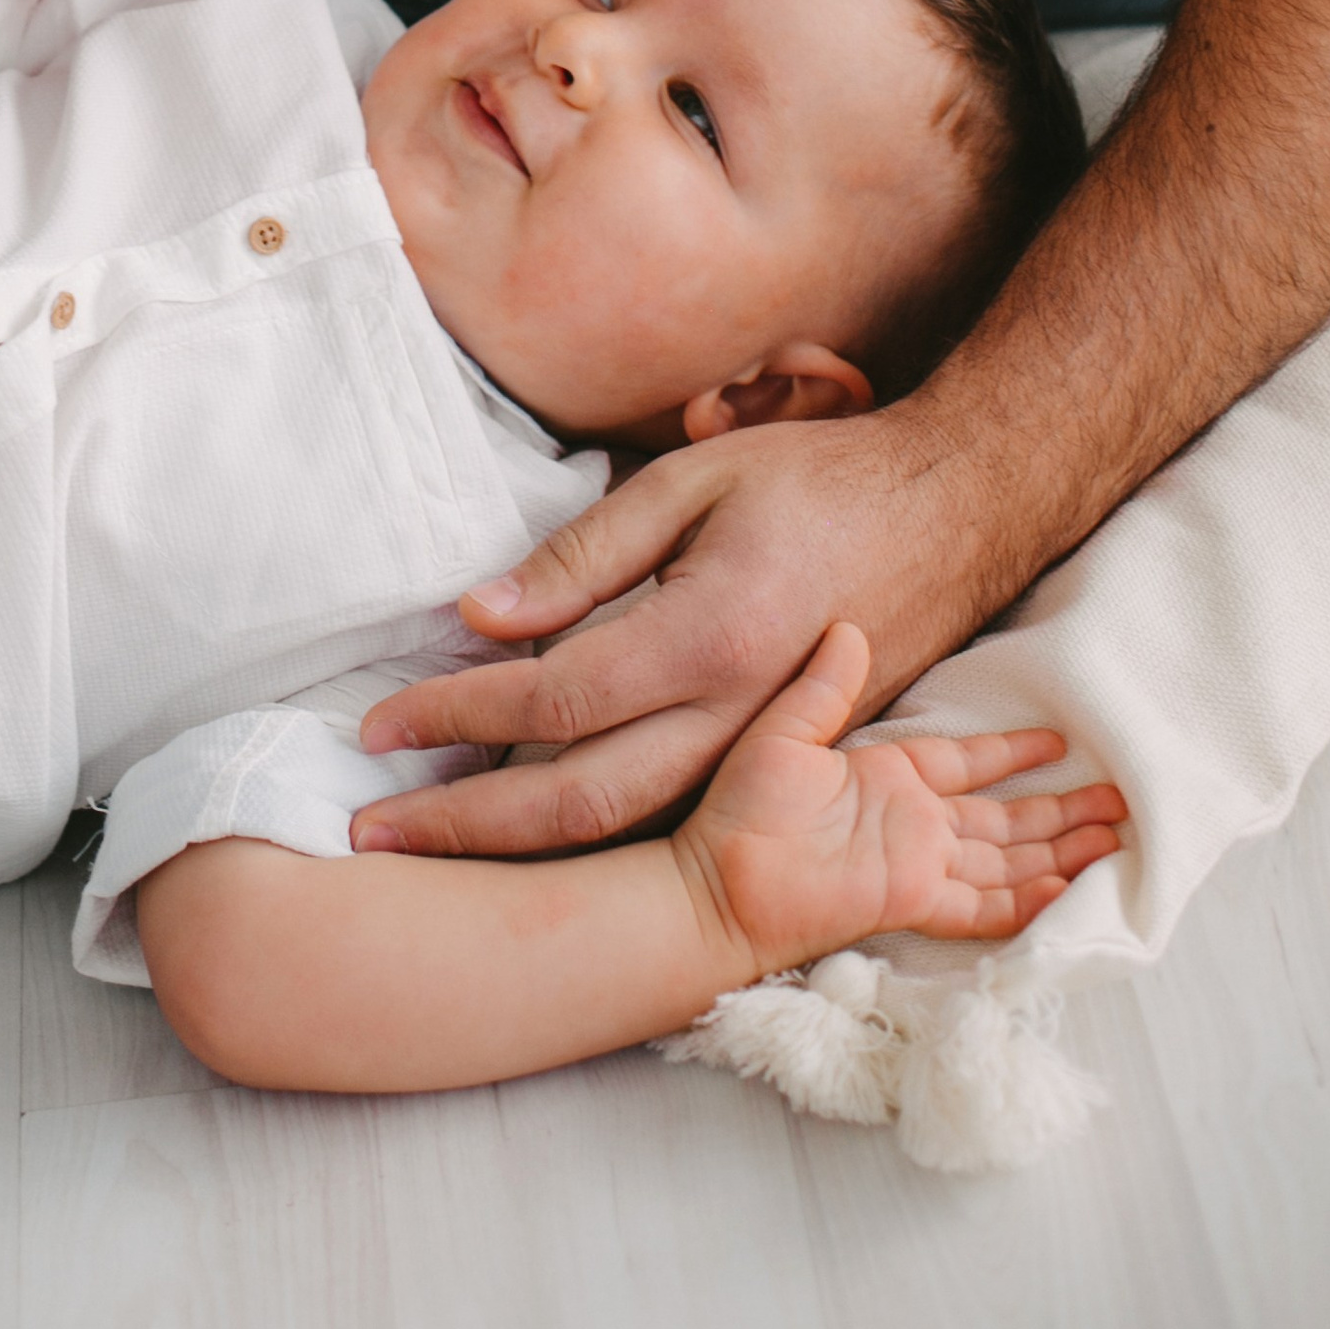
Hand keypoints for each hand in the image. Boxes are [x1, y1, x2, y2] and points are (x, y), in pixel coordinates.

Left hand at [353, 408, 1001, 856]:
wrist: (957, 512)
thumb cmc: (815, 479)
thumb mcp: (690, 480)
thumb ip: (584, 554)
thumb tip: (480, 613)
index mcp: (711, 633)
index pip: (555, 695)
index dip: (458, 710)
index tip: (381, 725)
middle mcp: (742, 716)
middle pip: (584, 801)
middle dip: (469, 824)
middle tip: (373, 835)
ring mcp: (774, 756)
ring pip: (634, 831)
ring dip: (526, 848)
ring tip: (434, 849)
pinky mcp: (790, 767)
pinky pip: (683, 817)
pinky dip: (601, 838)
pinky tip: (536, 835)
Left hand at [674, 622, 1123, 981]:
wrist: (717, 881)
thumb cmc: (739, 809)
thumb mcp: (785, 731)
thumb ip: (824, 686)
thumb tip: (848, 628)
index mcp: (887, 778)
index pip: (967, 762)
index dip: (1012, 752)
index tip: (1059, 741)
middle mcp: (913, 823)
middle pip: (1005, 816)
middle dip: (1060, 810)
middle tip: (1118, 801)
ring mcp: (918, 865)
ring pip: (1007, 860)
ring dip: (1059, 854)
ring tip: (1112, 845)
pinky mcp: (913, 902)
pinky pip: (981, 906)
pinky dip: (1025, 902)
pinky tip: (1065, 894)